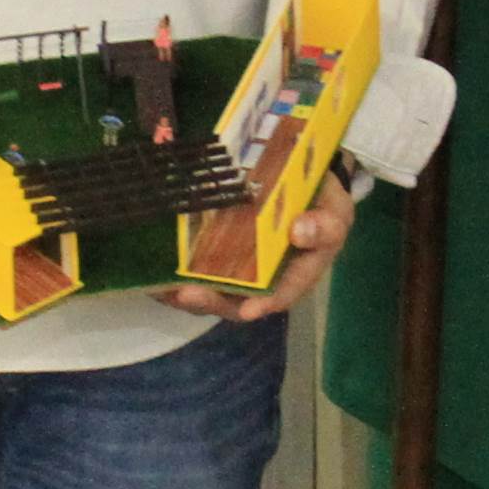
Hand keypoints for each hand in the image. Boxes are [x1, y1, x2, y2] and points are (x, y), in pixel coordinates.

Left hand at [155, 175, 357, 321]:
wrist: (296, 178)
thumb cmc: (319, 200)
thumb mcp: (334, 208)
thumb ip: (325, 224)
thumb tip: (300, 231)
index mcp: (297, 272)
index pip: (283, 293)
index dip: (266, 303)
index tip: (251, 311)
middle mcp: (264, 280)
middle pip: (237, 301)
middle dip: (212, 301)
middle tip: (187, 295)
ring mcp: (236, 270)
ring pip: (210, 291)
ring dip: (185, 294)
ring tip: (162, 288)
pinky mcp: (212, 257)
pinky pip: (191, 274)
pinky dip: (172, 280)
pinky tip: (153, 277)